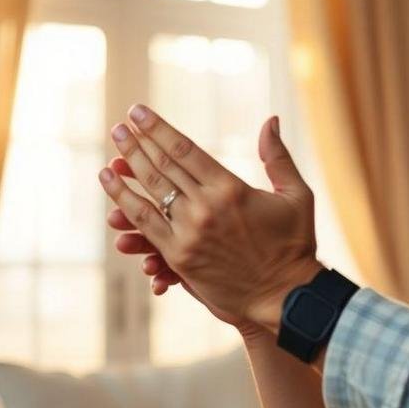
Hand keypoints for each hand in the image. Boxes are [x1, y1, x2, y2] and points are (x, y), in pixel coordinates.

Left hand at [98, 105, 321, 333]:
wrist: (286, 296)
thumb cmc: (295, 245)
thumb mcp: (297, 195)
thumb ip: (278, 157)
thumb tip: (271, 119)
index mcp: (232, 188)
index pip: (185, 149)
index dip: (158, 128)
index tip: (139, 112)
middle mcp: (207, 208)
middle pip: (162, 167)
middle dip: (137, 142)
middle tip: (120, 125)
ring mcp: (190, 234)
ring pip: (149, 193)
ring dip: (127, 167)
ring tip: (112, 151)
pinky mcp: (180, 258)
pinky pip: (146, 225)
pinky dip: (125, 202)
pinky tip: (112, 186)